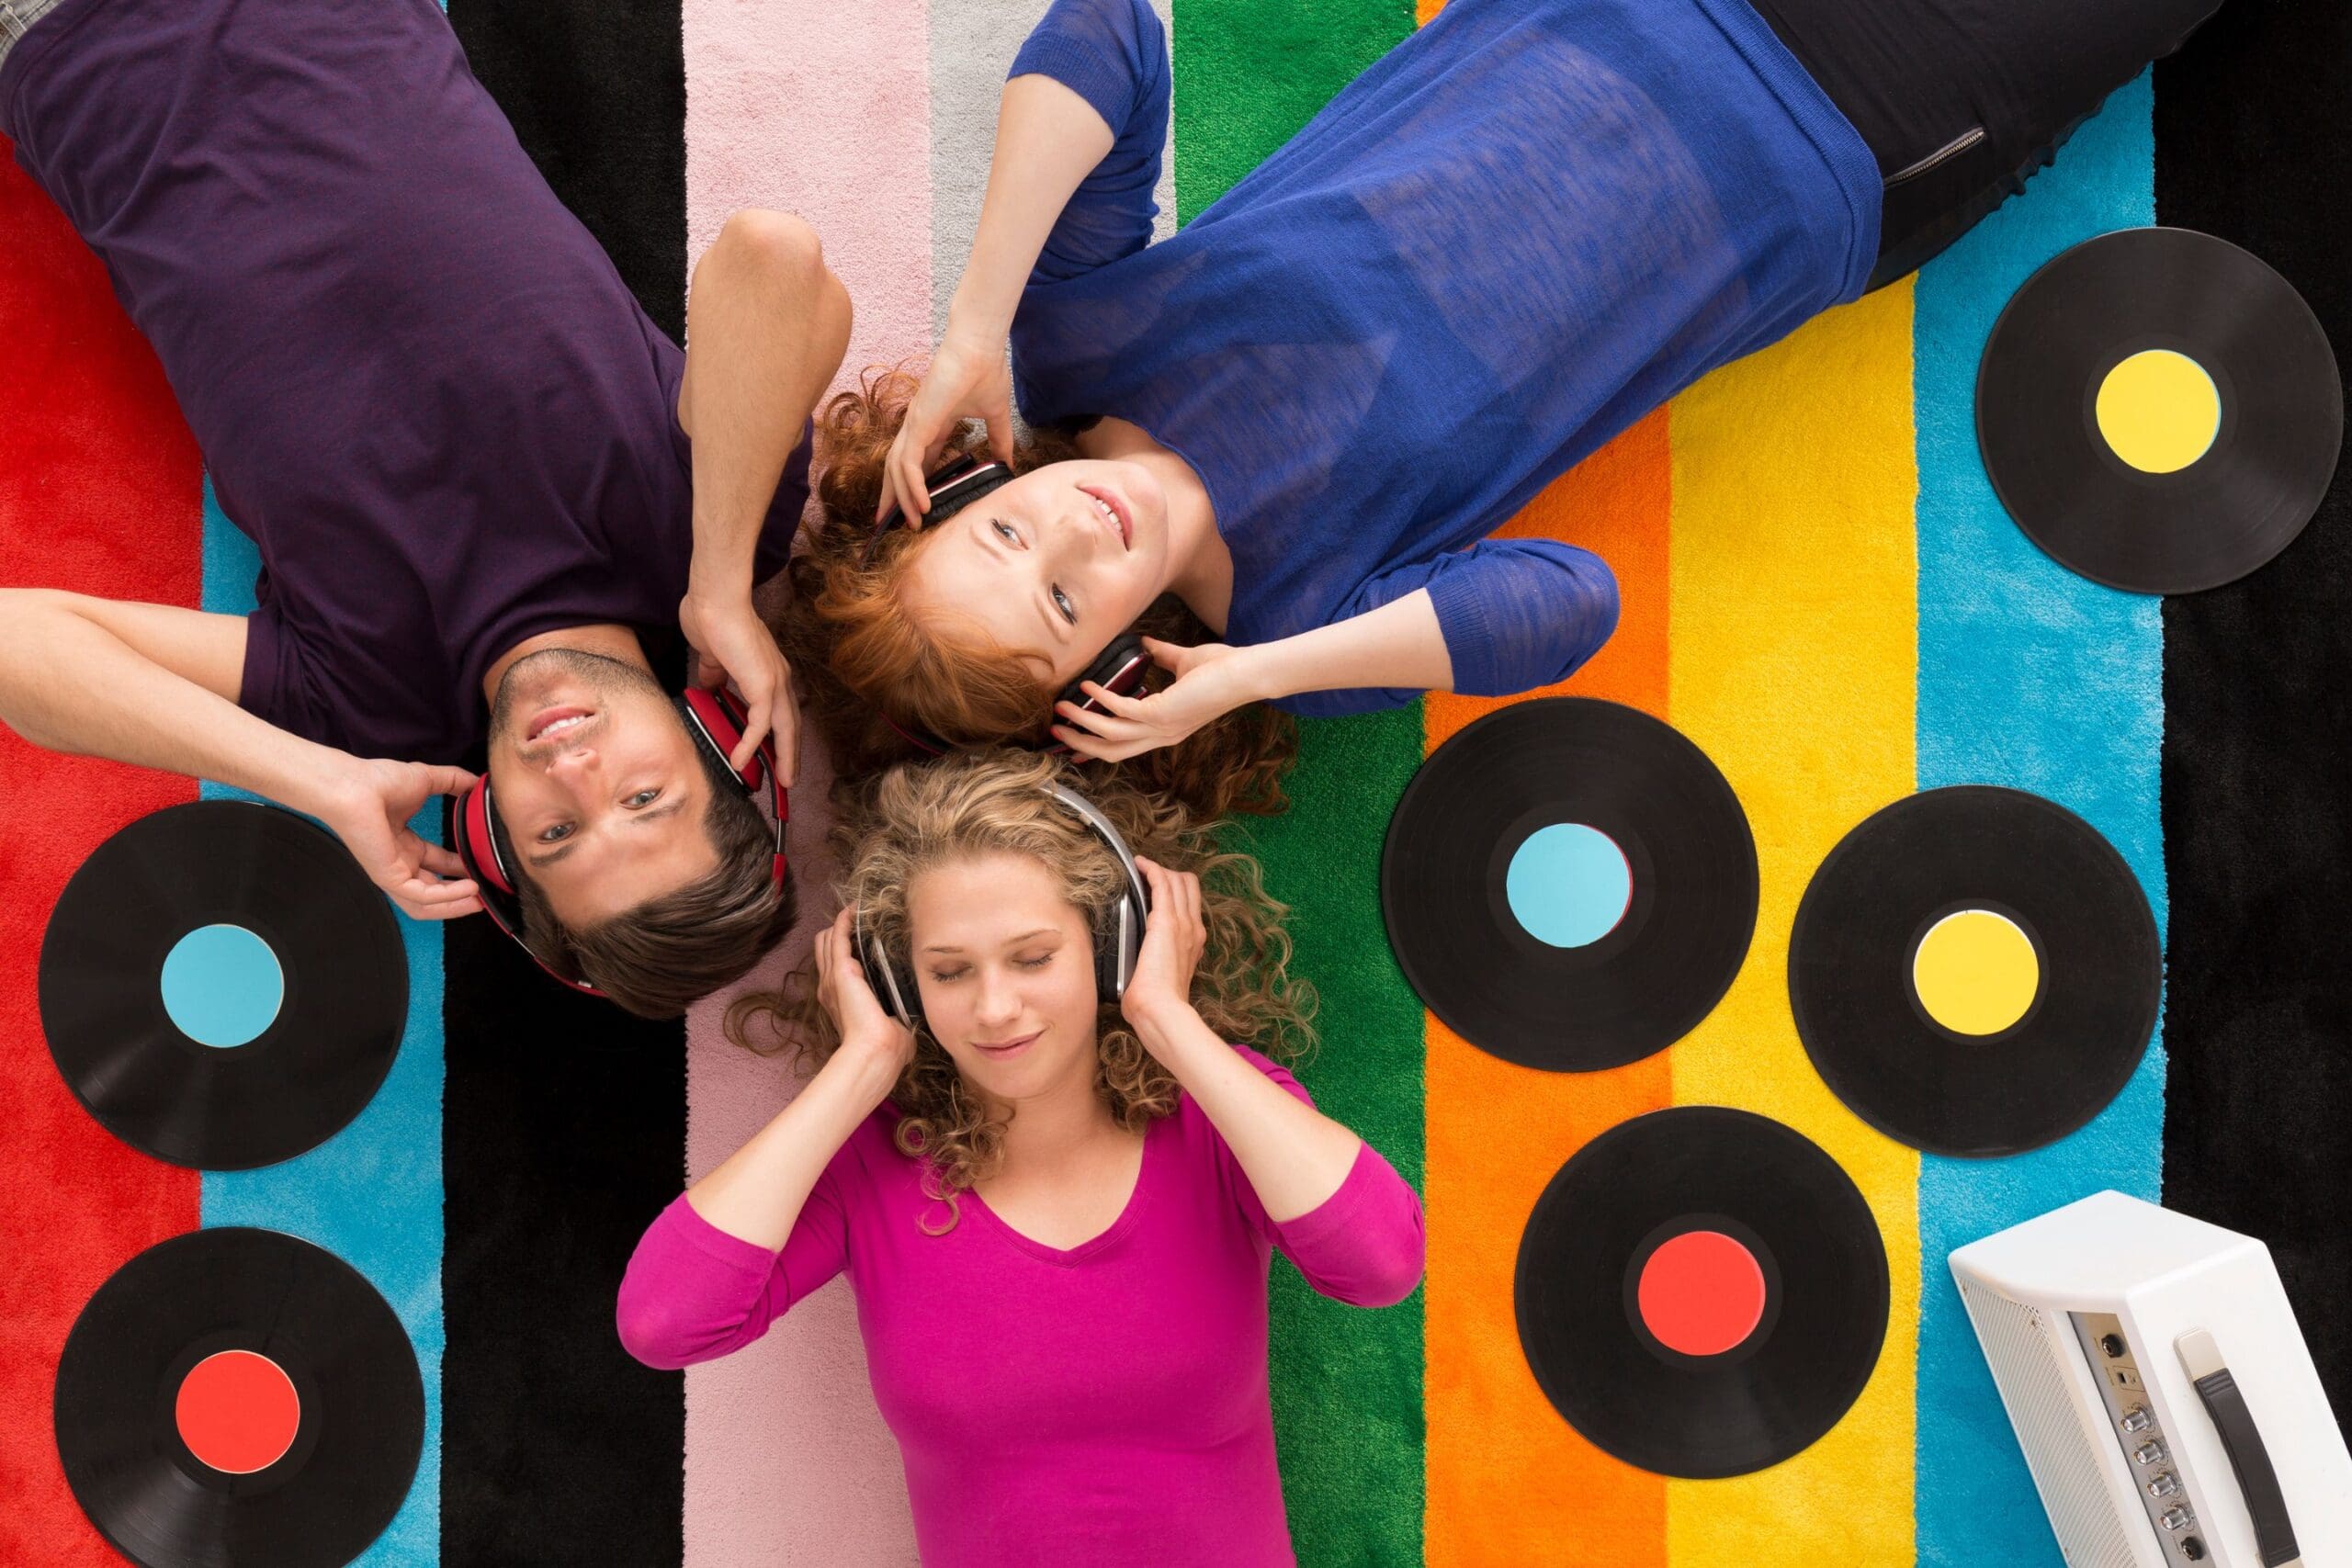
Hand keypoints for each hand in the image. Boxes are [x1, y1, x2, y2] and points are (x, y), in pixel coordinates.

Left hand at [312, 757, 483, 921]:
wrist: (355, 787)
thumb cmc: (379, 782)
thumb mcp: (428, 779)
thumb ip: (455, 780)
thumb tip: (478, 781)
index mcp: (405, 843)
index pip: (438, 863)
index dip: (461, 868)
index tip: (483, 866)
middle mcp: (400, 861)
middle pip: (434, 889)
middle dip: (461, 893)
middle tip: (486, 890)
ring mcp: (394, 872)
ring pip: (426, 903)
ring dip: (455, 905)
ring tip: (480, 903)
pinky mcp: (389, 878)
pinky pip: (422, 896)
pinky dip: (448, 897)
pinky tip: (470, 889)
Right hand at [678, 590, 797, 784]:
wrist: (715, 599)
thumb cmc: (712, 618)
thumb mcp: (713, 656)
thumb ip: (715, 674)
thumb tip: (710, 688)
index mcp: (769, 671)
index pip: (781, 711)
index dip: (781, 735)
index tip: (776, 755)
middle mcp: (778, 678)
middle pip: (791, 725)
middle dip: (791, 754)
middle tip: (789, 780)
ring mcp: (774, 681)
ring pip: (785, 729)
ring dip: (784, 757)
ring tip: (782, 782)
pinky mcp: (763, 684)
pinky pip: (760, 724)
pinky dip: (750, 744)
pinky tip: (740, 760)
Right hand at [812, 907, 916, 1076]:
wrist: (875, 1053)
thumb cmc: (886, 1048)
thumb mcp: (891, 1027)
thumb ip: (897, 1018)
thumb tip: (911, 1019)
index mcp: (840, 1001)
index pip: (834, 966)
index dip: (843, 949)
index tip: (860, 936)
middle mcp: (831, 988)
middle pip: (823, 948)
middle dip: (838, 932)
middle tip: (858, 920)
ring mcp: (833, 978)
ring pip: (826, 940)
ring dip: (840, 924)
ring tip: (857, 911)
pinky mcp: (841, 970)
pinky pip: (837, 936)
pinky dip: (844, 921)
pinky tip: (854, 910)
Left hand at [875, 327, 1014, 525]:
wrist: (980, 345)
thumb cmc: (986, 370)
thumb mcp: (996, 414)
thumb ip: (1000, 439)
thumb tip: (1008, 462)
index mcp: (932, 424)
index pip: (917, 461)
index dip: (915, 485)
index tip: (916, 508)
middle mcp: (917, 426)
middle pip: (896, 468)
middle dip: (892, 497)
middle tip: (889, 523)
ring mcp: (915, 424)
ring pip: (898, 469)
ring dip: (900, 499)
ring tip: (906, 523)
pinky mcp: (920, 423)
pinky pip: (909, 462)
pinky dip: (912, 486)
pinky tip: (920, 505)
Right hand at [1051, 639, 1256, 761]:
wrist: (1246, 672)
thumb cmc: (1222, 669)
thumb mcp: (1183, 662)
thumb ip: (1161, 656)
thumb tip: (1144, 642)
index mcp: (1165, 729)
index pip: (1124, 746)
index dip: (1096, 745)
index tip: (1072, 737)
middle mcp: (1161, 735)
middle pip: (1111, 751)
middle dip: (1081, 744)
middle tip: (1056, 730)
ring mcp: (1161, 728)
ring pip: (1110, 736)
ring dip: (1083, 722)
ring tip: (1062, 705)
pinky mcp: (1162, 713)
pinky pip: (1121, 710)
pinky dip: (1102, 699)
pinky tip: (1088, 685)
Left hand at [1121, 856, 1205, 1035]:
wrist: (1161, 1010)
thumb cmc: (1156, 1005)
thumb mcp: (1161, 981)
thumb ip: (1154, 969)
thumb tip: (1134, 973)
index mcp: (1193, 943)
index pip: (1190, 905)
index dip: (1175, 891)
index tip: (1154, 888)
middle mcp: (1193, 929)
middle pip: (1189, 886)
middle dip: (1170, 875)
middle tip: (1147, 876)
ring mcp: (1183, 923)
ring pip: (1178, 880)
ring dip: (1159, 870)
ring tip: (1141, 868)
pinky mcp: (1166, 920)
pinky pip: (1162, 882)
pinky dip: (1151, 869)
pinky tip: (1139, 865)